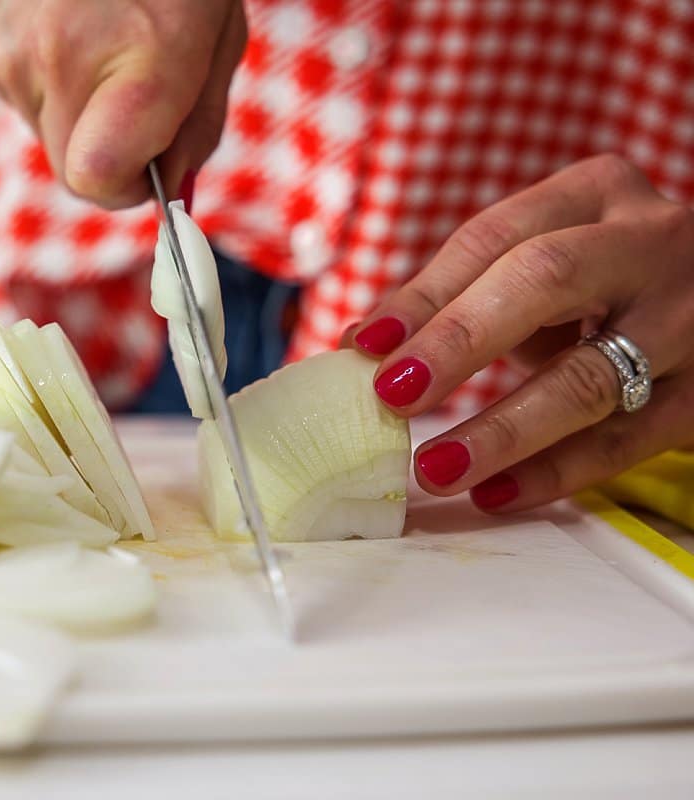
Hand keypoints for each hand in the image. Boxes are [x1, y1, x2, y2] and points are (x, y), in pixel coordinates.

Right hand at [0, 0, 245, 207]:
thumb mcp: (217, 42)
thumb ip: (195, 129)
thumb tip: (166, 189)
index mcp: (138, 63)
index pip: (98, 182)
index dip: (126, 185)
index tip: (147, 168)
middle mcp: (60, 59)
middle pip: (71, 169)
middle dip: (107, 150)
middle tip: (135, 93)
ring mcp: (8, 47)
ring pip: (43, 132)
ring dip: (75, 109)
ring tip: (102, 41)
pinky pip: (15, 95)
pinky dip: (43, 79)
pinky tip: (67, 29)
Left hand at [343, 154, 693, 512]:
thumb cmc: (612, 284)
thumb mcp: (550, 263)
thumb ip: (466, 294)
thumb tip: (365, 344)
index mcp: (596, 195)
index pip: (495, 236)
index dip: (426, 293)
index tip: (368, 345)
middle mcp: (651, 243)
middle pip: (545, 279)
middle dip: (459, 340)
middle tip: (393, 394)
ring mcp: (688, 319)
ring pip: (589, 376)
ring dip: (501, 429)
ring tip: (435, 467)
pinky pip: (624, 441)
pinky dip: (554, 472)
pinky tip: (497, 493)